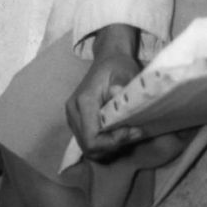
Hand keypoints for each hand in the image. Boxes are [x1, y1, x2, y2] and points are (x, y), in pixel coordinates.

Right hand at [65, 26, 146, 158]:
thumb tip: (116, 93)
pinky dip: (103, 144)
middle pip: (88, 146)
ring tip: (127, 133)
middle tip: (133, 133)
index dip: (111, 142)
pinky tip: (118, 133)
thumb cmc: (118, 65)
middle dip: (112, 146)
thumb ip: (121, 83)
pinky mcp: (76, 120)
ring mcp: (73, 117)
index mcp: (83, 101)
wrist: (109, 58)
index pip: (91, 138)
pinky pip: (88, 141)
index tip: (131, 131)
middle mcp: (73, 111)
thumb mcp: (124, 71)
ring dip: (108, 147)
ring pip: (87, 147)